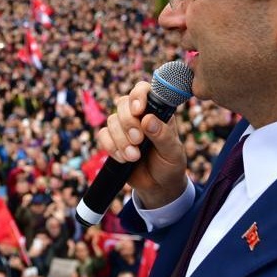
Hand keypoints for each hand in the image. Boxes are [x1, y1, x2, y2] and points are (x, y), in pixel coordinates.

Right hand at [96, 81, 186, 208]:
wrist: (158, 186)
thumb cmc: (170, 165)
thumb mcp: (173, 152)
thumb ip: (163, 135)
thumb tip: (147, 119)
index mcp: (157, 111)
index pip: (144, 90)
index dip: (138, 95)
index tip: (138, 110)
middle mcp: (139, 115)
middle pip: (123, 104)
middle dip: (128, 124)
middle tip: (138, 141)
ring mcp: (124, 127)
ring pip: (112, 120)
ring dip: (121, 140)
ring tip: (134, 157)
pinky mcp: (112, 140)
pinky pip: (103, 135)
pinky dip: (111, 147)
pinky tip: (124, 159)